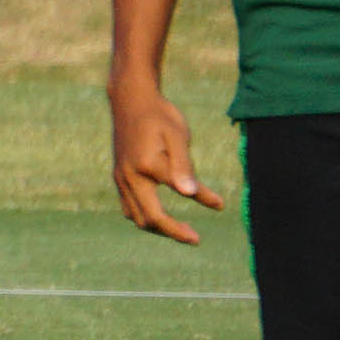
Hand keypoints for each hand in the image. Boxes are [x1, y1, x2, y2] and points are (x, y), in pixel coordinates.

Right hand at [110, 87, 224, 244]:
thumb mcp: (178, 135)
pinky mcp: (118, 177)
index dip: (202, 199)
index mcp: (146, 166)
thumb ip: (184, 165)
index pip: (179, 191)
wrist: (130, 100)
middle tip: (196, 239)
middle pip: (150, 218)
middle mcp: (129, 176)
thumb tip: (189, 194)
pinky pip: (129, 207)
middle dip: (173, 232)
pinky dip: (145, 217)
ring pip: (136, 217)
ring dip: (158, 228)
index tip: (221, 205)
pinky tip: (160, 215)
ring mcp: (120, 178)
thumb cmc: (159, 116)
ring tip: (180, 230)